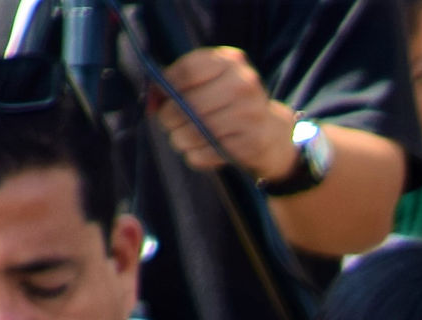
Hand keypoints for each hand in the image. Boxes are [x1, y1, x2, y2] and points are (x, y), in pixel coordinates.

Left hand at [147, 45, 298, 181]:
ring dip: (179, 139)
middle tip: (167, 123)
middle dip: (169, 117)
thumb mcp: (210, 82)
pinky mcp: (251, 144)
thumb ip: (179, 85)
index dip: (167, 86)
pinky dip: (195, 155)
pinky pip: (207, 153)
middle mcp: (244, 84)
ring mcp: (250, 115)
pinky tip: (197, 151)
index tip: (161, 97)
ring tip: (179, 139)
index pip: (187, 71)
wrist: (270, 132)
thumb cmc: (229, 104)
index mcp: (231, 61)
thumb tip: (151, 101)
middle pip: (190, 103)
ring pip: (196, 131)